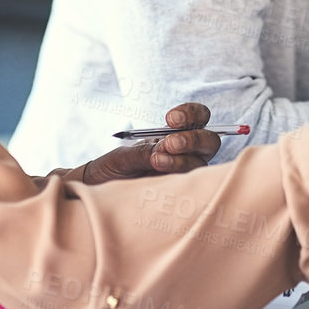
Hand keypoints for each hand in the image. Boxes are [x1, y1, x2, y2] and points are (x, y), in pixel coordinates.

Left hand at [74, 103, 220, 185]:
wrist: (98, 194)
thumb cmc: (111, 170)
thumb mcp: (123, 156)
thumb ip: (144, 151)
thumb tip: (165, 149)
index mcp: (174, 136)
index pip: (199, 118)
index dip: (192, 114)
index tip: (171, 119)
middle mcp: (184, 154)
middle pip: (210, 141)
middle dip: (194, 139)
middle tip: (170, 143)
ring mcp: (183, 175)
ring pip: (201, 164)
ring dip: (182, 160)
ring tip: (157, 161)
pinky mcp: (179, 195)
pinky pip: (191, 185)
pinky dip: (178, 178)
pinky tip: (161, 177)